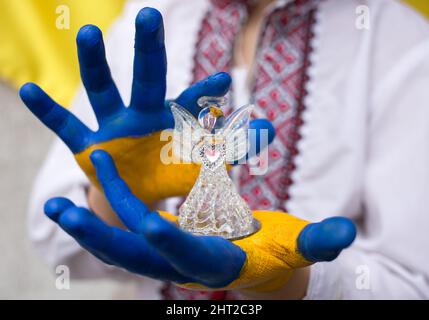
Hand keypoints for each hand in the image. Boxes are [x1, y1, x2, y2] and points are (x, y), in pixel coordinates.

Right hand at [19, 7, 273, 203]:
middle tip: (151, 14)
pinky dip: (47, 110)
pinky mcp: (89, 145)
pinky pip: (64, 126)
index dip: (206, 91)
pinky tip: (26, 90)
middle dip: (148, 47)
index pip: (192, 100)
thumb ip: (234, 146)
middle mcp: (143, 114)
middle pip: (146, 76)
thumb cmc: (173, 172)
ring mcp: (113, 126)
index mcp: (173, 119)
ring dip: (95, 64)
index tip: (223, 81)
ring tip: (89, 33)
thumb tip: (271, 127)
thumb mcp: (204, 164)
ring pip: (103, 89)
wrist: (138, 194)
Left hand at [45, 150, 355, 293]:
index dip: (174, 242)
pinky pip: (125, 231)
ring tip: (57, 205)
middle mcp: (181, 262)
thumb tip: (345, 235)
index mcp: (215, 262)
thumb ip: (318, 242)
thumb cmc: (276, 254)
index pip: (189, 256)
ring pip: (121, 244)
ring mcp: (166, 255)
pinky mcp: (159, 243)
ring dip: (90, 226)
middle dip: (104, 236)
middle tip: (67, 213)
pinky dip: (103, 216)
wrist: (257, 265)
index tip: (153, 222)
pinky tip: (83, 195)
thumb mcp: (297, 245)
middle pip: (137, 255)